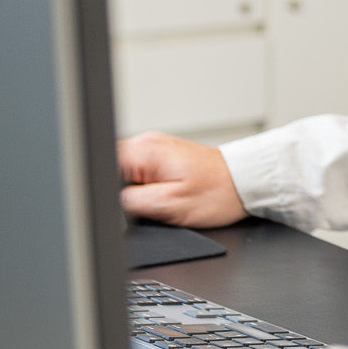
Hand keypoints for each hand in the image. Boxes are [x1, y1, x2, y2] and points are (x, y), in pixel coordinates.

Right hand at [118, 131, 247, 227]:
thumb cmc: (217, 194)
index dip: (108, 190)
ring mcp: (155, 146)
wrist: (244, 183)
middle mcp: (147, 142)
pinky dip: (145, 185)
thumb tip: (109, 201)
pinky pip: (139, 171)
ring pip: (124, 171)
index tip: (126, 202)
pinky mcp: (163, 154)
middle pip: (111, 167)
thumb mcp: (168, 206)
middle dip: (121, 190)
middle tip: (149, 202)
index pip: (103, 166)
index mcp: (144, 150)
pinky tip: (164, 191)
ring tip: (161, 196)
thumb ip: (131, 201)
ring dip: (134, 188)